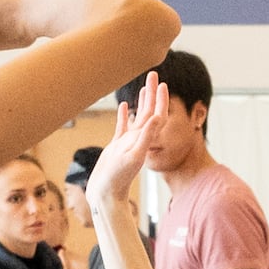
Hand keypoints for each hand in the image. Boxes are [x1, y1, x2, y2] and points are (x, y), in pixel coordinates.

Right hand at [89, 77, 162, 206]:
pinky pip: (122, 128)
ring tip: (143, 88)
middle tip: (153, 75)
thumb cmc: (119, 178)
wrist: (106, 193)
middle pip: (148, 112)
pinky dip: (123, 116)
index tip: (161, 83)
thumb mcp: (134, 155)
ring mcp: (127, 142)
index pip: (157, 115)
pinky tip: (122, 106)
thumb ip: (147, 136)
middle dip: (151, 93)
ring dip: (141, 102)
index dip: (160, 99)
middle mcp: (138, 139)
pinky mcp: (116, 147)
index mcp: (145, 139)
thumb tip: (158, 116)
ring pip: (137, 118)